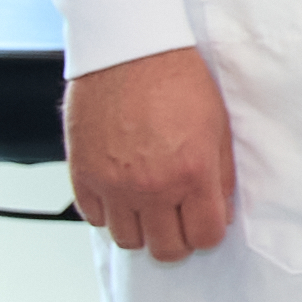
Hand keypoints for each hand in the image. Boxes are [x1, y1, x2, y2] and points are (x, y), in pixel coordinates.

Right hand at [63, 48, 236, 260]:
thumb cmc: (176, 81)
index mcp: (191, 174)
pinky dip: (109, 212)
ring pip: (126, 240)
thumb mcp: (218, 127)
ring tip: (149, 207)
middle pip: (165, 249)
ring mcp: (112, 184)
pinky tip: (121, 193)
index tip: (206, 223)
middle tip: (178, 222)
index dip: (208, 234)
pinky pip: (94, 217)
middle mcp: (151, 186)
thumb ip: (219, 175)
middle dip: (177, 241)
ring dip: (141, 229)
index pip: (204, 237)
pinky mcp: (82, 174)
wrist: (130, 52)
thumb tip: (218, 210)